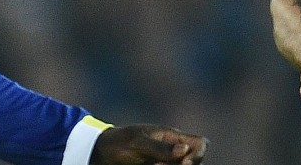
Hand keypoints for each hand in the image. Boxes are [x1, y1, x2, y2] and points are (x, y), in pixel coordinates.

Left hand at [90, 125, 207, 164]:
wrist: (99, 153)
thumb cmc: (118, 143)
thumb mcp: (138, 142)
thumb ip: (161, 147)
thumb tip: (185, 151)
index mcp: (173, 137)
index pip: (201, 144)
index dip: (197, 155)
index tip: (181, 163)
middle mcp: (173, 150)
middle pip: (195, 161)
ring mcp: (165, 162)